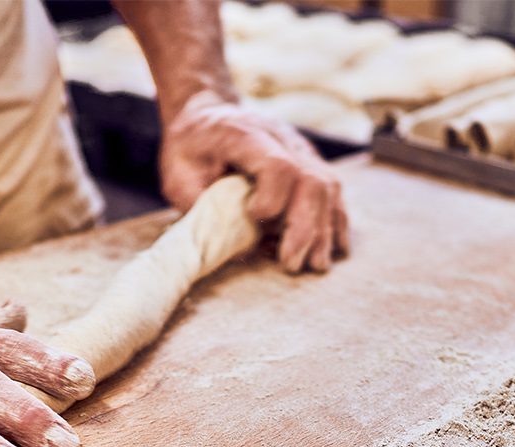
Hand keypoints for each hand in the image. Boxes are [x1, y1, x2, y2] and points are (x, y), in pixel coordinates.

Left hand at [159, 90, 349, 273]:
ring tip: (315, 264)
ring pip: (328, 188)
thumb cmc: (191, 147)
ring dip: (323, 230)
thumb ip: (201, 206)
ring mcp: (300, 149)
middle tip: (292, 263)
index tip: (255, 219)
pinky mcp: (310, 163)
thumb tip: (230, 243)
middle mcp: (281, 138)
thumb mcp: (178, 174)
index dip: (273, 199)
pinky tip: (335, 248)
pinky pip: (333, 192)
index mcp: (244, 135)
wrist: (206, 114)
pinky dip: (335, 221)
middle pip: (311, 181)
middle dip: (305, 229)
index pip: (278, 165)